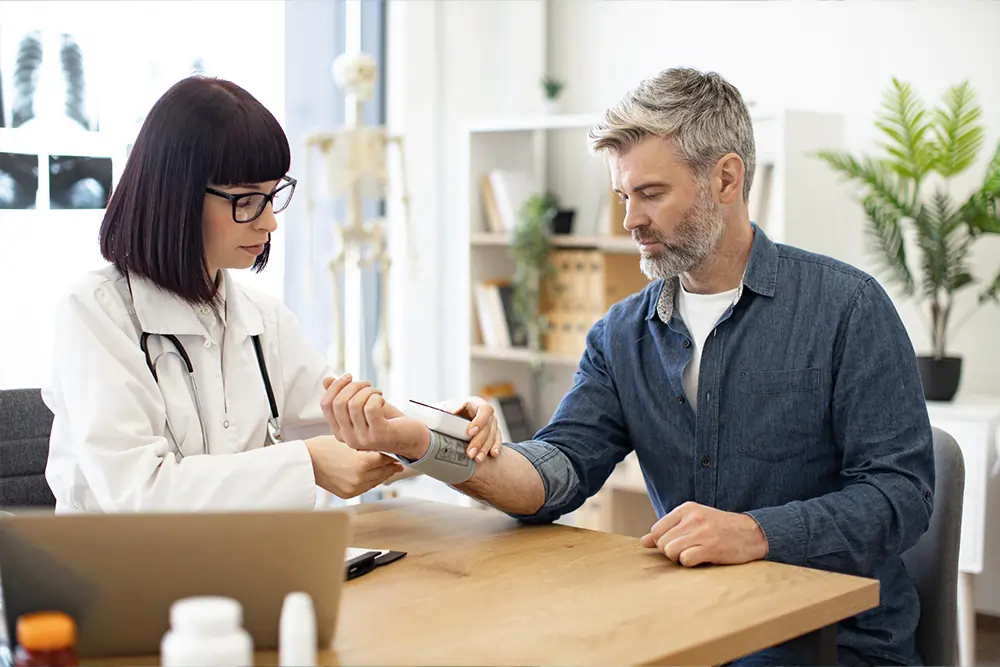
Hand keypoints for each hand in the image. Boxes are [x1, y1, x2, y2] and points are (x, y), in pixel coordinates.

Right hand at [304, 435, 403, 498]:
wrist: (305, 461)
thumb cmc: (323, 447)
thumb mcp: (349, 442)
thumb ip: (367, 447)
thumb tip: (383, 450)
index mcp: (363, 462)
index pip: (387, 459)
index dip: (392, 455)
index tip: (396, 453)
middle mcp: (361, 478)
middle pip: (384, 472)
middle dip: (391, 467)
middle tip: (397, 463)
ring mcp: (354, 488)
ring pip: (377, 482)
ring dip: (382, 475)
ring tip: (387, 469)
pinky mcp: (348, 495)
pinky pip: (366, 488)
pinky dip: (370, 482)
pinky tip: (372, 476)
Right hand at [321, 375, 428, 458]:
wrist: (411, 438)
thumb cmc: (386, 421)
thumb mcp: (363, 407)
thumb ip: (345, 395)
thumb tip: (327, 380)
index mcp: (340, 432)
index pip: (326, 405)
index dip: (336, 386)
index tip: (349, 377)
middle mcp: (348, 438)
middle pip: (338, 403)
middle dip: (353, 386)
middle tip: (368, 384)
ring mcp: (363, 439)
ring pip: (354, 404)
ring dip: (368, 391)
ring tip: (377, 392)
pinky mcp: (379, 436)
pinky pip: (370, 408)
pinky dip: (376, 398)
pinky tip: (382, 400)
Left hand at [440, 396, 502, 461]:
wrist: (449, 419)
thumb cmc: (446, 413)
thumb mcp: (443, 410)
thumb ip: (443, 413)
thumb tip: (440, 417)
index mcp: (475, 403)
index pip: (484, 410)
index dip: (480, 421)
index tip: (469, 432)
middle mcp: (486, 412)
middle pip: (488, 426)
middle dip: (479, 441)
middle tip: (470, 453)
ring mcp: (491, 422)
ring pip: (492, 436)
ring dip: (485, 448)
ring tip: (477, 459)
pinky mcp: (493, 432)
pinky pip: (497, 440)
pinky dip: (495, 447)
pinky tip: (492, 454)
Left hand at [639, 501, 767, 566]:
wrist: (753, 533)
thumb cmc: (719, 529)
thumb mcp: (693, 521)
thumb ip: (668, 529)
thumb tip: (643, 542)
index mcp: (685, 509)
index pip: (656, 530)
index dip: (663, 543)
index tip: (677, 545)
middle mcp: (692, 518)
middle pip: (662, 543)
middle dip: (670, 553)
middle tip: (687, 552)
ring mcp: (701, 532)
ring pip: (670, 552)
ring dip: (679, 559)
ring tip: (693, 555)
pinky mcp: (710, 547)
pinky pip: (685, 559)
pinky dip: (690, 563)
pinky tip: (701, 559)